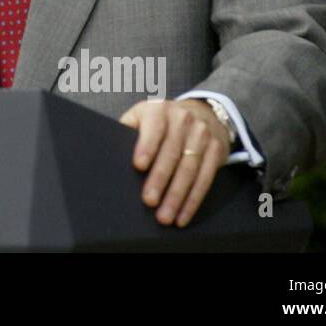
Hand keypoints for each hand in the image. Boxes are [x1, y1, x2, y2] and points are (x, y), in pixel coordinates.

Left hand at [120, 99, 230, 226]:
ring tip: (165, 216)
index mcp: (159, 110)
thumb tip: (110, 152)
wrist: (202, 112)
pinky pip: (206, 178)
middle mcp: (183, 119)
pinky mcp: (216, 149)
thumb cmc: (161, 121)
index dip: (146, 147)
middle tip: (149, 201)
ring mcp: (202, 134)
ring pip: (190, 169)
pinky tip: (182, 215)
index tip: (138, 166)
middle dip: (160, 179)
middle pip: (172, 153)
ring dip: (177, 196)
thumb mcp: (142, 116)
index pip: (153, 128)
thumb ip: (129, 129)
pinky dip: (193, 200)